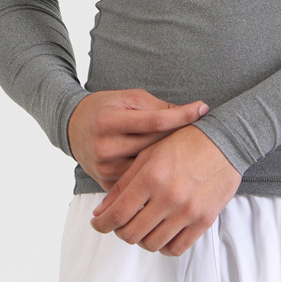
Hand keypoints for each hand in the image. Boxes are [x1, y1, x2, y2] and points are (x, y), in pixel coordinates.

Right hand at [67, 89, 209, 190]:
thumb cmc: (106, 107)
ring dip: (171, 161)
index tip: (203, 108)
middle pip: (154, 146)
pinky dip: (155, 177)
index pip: (154, 120)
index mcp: (110, 121)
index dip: (182, 115)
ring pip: (149, 168)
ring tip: (193, 153)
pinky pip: (137, 183)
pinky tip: (173, 171)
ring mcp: (105, 168)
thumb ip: (155, 107)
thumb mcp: (127, 98)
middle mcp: (106, 146)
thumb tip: (189, 112)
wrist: (73, 128)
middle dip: (179, 138)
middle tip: (206, 132)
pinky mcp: (105, 183)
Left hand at [89, 123, 242, 255]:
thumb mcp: (149, 154)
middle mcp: (169, 197)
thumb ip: (124, 184)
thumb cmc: (184, 143)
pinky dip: (163, 245)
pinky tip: (160, 232)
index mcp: (152, 176)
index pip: (117, 214)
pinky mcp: (204, 220)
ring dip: (140, 238)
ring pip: (151, 244)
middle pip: (131, 233)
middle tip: (119, 223)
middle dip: (119, 231)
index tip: (97, 223)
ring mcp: (188, 211)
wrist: (225, 142)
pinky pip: (176, 248)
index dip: (101, 223)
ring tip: (141, 225)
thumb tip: (101, 211)